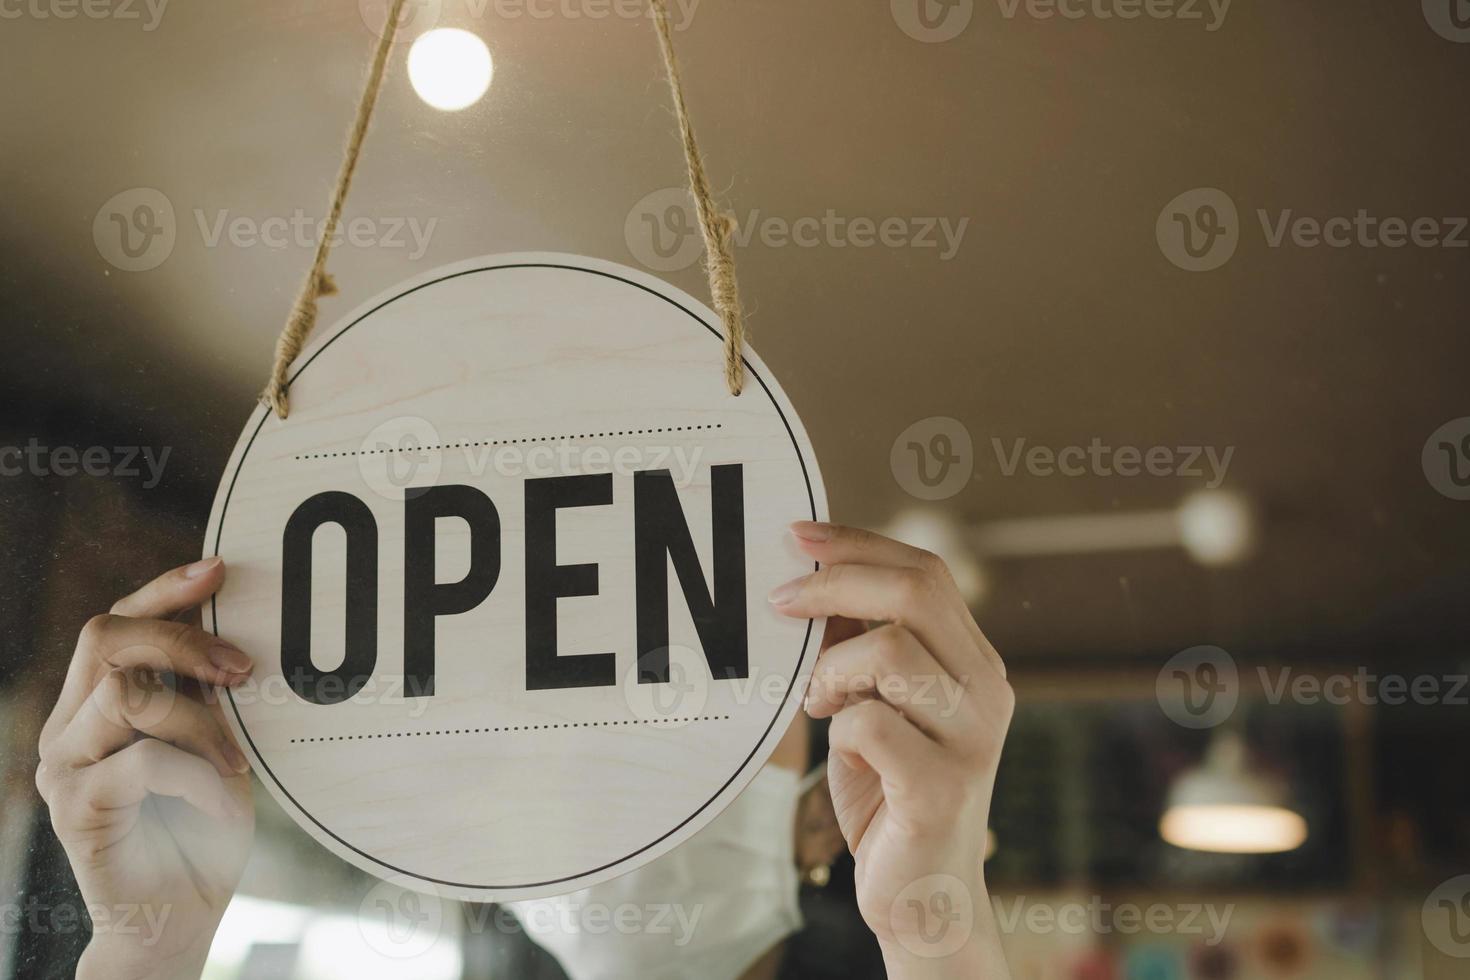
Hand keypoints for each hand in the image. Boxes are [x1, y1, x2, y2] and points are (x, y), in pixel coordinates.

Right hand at [36, 557, 254, 979]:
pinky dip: (199, 775)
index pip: (114, 622)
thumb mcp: (213, 747)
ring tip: (236, 763)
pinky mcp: (75, 808)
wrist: (174, 920)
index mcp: (95, 704)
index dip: (163, 588)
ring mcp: (63, 766)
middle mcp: (67, 727)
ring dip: (200, 720)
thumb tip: (237, 635)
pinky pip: (143, 761)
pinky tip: (224, 803)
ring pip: (126, 694)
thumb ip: (206, 697)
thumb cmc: (200, 830)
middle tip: (243, 670)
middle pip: (105, 637)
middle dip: (182, 638)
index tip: (219, 569)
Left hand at [771, 523, 1013, 978]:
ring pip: (892, 651)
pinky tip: (841, 748)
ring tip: (819, 700)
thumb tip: (809, 575)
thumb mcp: (872, 702)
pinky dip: (838, 726)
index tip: (798, 536)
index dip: (858, 544)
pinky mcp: (941, 788)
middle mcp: (987, 690)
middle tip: (779, 602)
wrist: (922, 892)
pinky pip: (869, 722)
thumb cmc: (888, 789)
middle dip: (835, 584)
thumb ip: (857, 644)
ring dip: (831, 668)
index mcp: (974, 660)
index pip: (926, 572)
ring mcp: (971, 738)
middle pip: (915, 593)